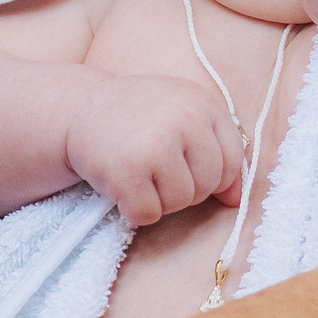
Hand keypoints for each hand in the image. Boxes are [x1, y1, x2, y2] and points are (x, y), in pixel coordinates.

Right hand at [66, 74, 243, 225]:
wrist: (80, 108)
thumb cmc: (138, 118)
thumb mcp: (183, 118)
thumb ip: (216, 152)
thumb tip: (236, 200)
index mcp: (203, 104)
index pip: (232, 162)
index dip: (214, 178)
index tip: (188, 170)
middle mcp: (184, 120)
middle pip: (208, 186)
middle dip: (185, 189)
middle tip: (156, 171)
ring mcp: (156, 145)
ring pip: (180, 203)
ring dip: (159, 200)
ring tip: (140, 175)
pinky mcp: (127, 170)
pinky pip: (149, 214)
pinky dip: (135, 210)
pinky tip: (124, 185)